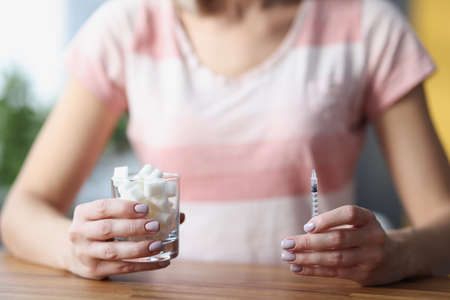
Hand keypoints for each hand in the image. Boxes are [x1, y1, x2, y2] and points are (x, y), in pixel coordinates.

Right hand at [68, 199, 171, 278]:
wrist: (73, 252)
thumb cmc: (100, 227)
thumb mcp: (109, 215)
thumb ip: (138, 212)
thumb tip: (179, 215)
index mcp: (84, 212)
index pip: (103, 207)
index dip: (124, 207)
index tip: (145, 208)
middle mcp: (79, 232)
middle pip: (107, 229)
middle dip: (133, 227)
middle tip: (155, 225)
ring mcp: (85, 253)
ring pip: (112, 252)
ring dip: (138, 249)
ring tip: (158, 245)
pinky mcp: (94, 270)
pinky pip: (121, 268)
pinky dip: (142, 266)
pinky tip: (160, 261)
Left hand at [281, 205, 411, 285]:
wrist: (397, 257)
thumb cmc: (365, 235)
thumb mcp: (357, 223)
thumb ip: (334, 224)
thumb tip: (302, 233)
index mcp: (369, 219)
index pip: (349, 214)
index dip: (327, 219)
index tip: (307, 226)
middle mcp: (373, 237)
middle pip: (338, 239)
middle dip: (308, 242)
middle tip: (287, 243)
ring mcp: (371, 258)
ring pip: (334, 259)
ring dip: (307, 258)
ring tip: (288, 256)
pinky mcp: (364, 275)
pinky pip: (334, 273)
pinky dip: (313, 270)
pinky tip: (297, 267)